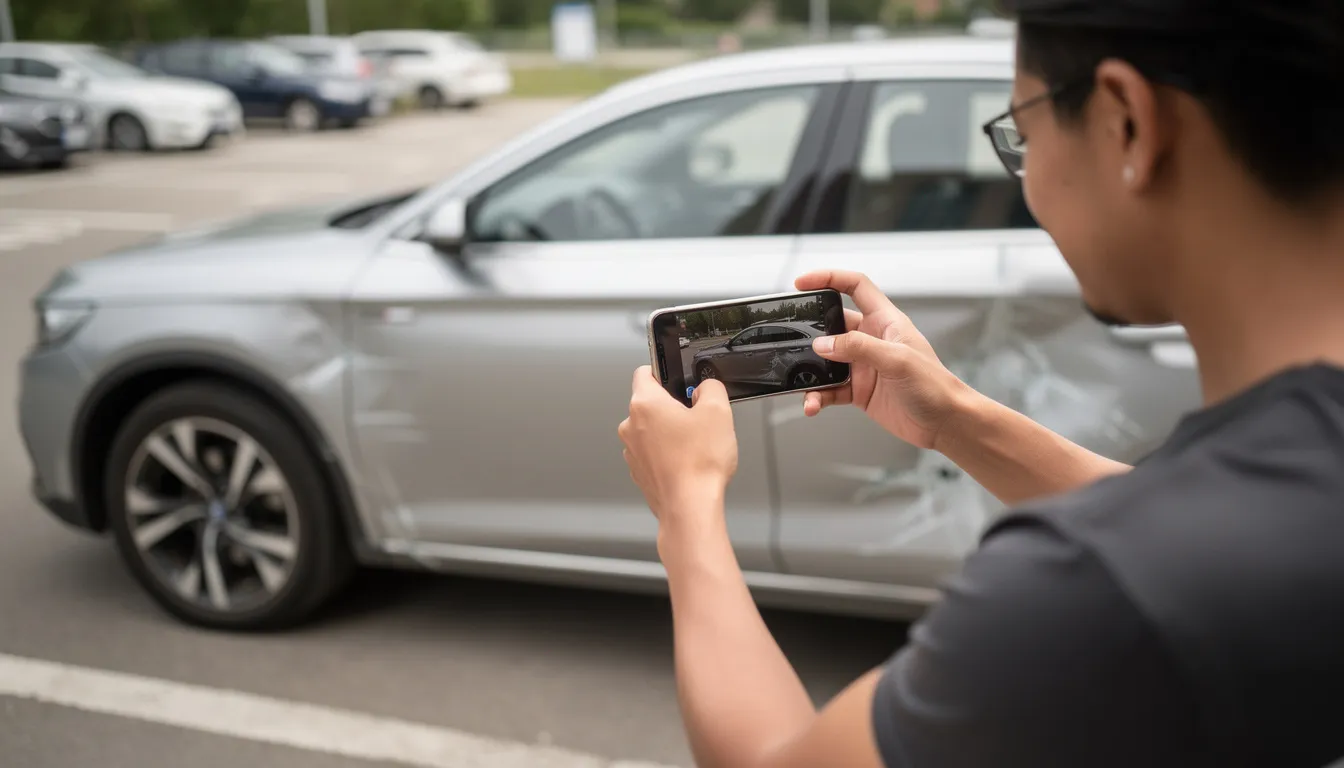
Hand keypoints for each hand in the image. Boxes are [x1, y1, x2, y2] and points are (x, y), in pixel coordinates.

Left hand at [618, 366, 737, 526]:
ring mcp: (633, 451)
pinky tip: (689, 463)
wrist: (689, 507)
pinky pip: (654, 453)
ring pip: (653, 430)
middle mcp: (631, 426)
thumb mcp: (718, 411)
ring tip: (696, 445)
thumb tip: (707, 387)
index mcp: (645, 404)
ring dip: (671, 433)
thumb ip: (711, 388)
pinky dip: (668, 454)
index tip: (678, 379)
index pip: (645, 372)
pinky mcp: (640, 472)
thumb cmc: (698, 464)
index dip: (664, 372)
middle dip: (674, 407)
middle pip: (651, 403)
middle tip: (698, 417)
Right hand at [795, 270, 972, 450]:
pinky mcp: (858, 390)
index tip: (802, 282)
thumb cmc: (935, 386)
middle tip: (791, 339)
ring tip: (802, 384)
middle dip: (810, 331)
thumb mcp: (897, 360)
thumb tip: (823, 344)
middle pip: (832, 324)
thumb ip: (859, 348)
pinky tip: (813, 404)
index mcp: (884, 321)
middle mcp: (871, 339)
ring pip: (826, 360)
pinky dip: (817, 396)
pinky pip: (829, 389)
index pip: (855, 286)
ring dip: (810, 372)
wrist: (945, 423)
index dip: (829, 278)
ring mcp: (863, 365)